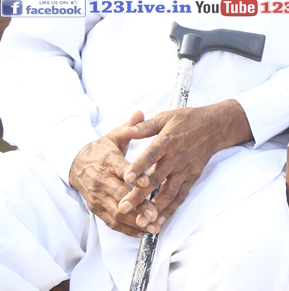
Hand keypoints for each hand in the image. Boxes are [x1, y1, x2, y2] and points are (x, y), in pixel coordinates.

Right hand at [68, 110, 162, 236]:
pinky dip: (126, 229)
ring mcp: (98, 197)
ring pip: (116, 211)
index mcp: (107, 161)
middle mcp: (101, 181)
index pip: (121, 169)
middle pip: (120, 194)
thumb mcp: (114, 136)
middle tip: (154, 212)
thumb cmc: (102, 150)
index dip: (134, 175)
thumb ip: (129, 127)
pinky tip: (141, 233)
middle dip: (138, 205)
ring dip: (134, 221)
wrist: (76, 164)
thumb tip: (139, 113)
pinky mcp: (97, 208)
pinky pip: (111, 222)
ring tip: (151, 227)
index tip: (148, 180)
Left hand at [115, 100, 251, 225]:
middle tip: (123, 208)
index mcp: (168, 141)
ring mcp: (185, 170)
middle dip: (139, 195)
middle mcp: (177, 158)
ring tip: (141, 222)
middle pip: (156, 179)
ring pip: (168, 192)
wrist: (216, 127)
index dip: (139, 167)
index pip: (151, 155)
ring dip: (154, 208)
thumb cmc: (189, 120)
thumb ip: (144, 127)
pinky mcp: (192, 177)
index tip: (126, 178)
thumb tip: (125, 131)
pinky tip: (159, 220)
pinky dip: (170, 209)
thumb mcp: (166, 117)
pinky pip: (180, 196)